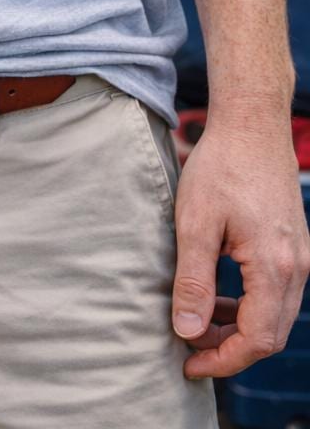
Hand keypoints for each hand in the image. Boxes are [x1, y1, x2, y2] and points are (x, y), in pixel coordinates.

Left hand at [171, 114, 309, 377]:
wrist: (252, 124)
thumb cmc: (221, 166)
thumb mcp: (195, 223)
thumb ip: (193, 281)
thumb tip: (187, 331)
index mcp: (274, 267)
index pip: (257, 340)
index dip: (222, 360)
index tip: (188, 362)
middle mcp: (296, 268)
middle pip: (270, 335)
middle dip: (230, 349)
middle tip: (188, 348)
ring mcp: (300, 257)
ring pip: (275, 316)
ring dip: (239, 327)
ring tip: (198, 322)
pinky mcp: (293, 246)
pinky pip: (277, 293)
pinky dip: (249, 304)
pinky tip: (219, 294)